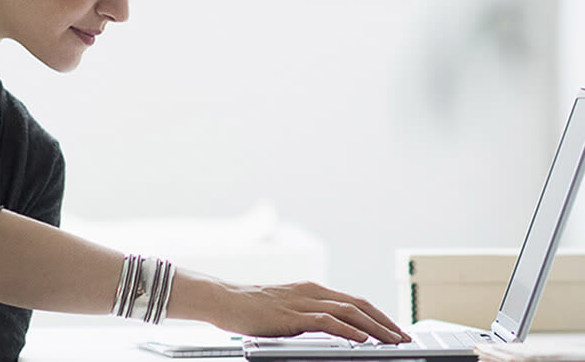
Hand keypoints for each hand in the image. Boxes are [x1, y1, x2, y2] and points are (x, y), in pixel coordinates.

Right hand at [216, 281, 410, 342]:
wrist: (226, 300)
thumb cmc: (252, 307)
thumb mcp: (286, 310)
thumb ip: (308, 316)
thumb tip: (331, 330)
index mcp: (312, 290)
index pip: (354, 301)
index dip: (378, 314)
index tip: (395, 329)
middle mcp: (312, 292)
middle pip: (358, 304)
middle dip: (384, 321)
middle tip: (403, 337)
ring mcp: (303, 301)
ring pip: (348, 311)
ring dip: (374, 326)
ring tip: (392, 341)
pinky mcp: (292, 314)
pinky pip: (327, 321)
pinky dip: (348, 329)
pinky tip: (361, 338)